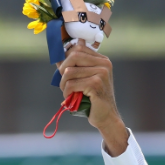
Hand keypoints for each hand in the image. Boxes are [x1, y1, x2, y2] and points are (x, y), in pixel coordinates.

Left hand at [57, 39, 128, 155]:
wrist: (106, 116)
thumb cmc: (92, 98)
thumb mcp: (84, 79)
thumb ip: (74, 66)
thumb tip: (59, 52)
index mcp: (102, 60)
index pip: (78, 47)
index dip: (65, 57)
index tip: (63, 70)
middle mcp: (104, 63)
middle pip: (73, 56)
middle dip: (62, 70)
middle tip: (63, 83)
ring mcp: (101, 73)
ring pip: (69, 72)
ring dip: (63, 84)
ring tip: (67, 92)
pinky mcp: (95, 84)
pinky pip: (71, 84)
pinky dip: (66, 92)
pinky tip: (71, 98)